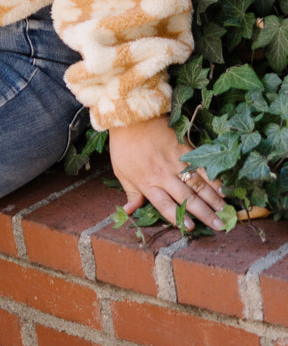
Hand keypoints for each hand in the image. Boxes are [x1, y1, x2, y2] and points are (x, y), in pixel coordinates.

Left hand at [109, 116, 225, 232]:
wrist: (131, 116)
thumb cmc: (124, 146)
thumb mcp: (121, 171)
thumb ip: (130, 193)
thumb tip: (128, 212)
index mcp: (147, 183)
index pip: (165, 205)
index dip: (178, 218)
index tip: (191, 228)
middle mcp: (164, 175)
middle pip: (187, 198)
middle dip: (205, 213)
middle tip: (219, 225)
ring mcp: (176, 162)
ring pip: (198, 184)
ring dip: (213, 199)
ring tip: (225, 210)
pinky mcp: (185, 149)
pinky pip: (202, 167)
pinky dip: (214, 178)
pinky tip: (223, 188)